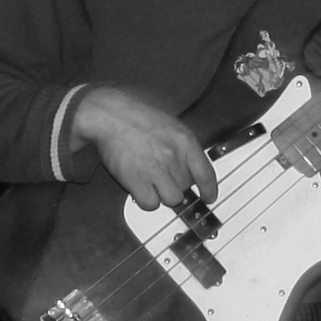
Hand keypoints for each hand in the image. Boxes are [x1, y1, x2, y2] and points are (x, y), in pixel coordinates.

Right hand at [71, 84, 211, 213]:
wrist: (110, 116)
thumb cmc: (137, 119)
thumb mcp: (170, 126)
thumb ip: (183, 148)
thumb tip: (193, 172)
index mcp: (185, 141)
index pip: (206, 173)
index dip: (210, 189)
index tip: (209, 197)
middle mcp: (173, 156)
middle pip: (186, 187)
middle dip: (175, 183)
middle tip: (160, 174)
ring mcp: (155, 169)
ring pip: (172, 199)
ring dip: (162, 193)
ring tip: (150, 180)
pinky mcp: (137, 180)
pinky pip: (151, 204)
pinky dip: (146, 199)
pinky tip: (140, 187)